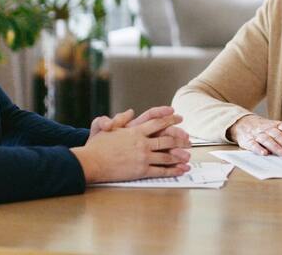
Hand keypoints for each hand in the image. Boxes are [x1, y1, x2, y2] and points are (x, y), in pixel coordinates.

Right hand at [71, 114, 191, 182]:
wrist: (92, 162)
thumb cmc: (97, 146)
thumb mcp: (108, 127)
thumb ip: (121, 119)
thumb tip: (130, 111)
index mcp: (135, 131)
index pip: (157, 122)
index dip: (170, 119)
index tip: (178, 117)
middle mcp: (142, 142)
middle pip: (167, 139)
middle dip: (180, 138)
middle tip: (189, 139)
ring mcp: (143, 157)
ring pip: (167, 155)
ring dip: (179, 155)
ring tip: (188, 155)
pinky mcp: (141, 170)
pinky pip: (161, 170)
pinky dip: (173, 170)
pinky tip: (181, 169)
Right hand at [228, 115, 281, 155]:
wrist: (243, 123)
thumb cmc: (264, 129)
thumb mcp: (274, 128)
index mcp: (275, 125)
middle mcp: (267, 128)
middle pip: (278, 134)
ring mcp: (257, 134)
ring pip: (267, 139)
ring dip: (275, 146)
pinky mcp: (248, 141)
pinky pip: (253, 144)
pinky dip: (259, 149)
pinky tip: (264, 154)